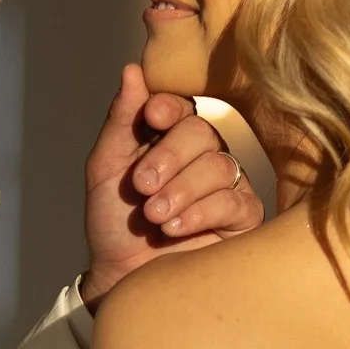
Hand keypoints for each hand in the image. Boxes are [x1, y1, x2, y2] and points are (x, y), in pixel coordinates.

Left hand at [81, 66, 263, 303]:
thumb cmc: (115, 224)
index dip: (170, 108)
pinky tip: (174, 228)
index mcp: (170, 136)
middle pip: (203, 133)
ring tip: (154, 216)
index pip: (182, 106)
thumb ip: (121, 120)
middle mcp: (202, 155)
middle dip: (169, 157)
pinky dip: (201, 211)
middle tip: (142, 186)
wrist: (122, 278)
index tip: (151, 117)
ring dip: (181, 190)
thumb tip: (132, 70)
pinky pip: (235, 200)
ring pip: (220, 165)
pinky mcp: (242, 218)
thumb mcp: (106, 168)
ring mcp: (226, 185)